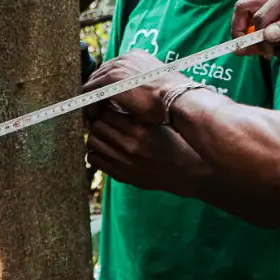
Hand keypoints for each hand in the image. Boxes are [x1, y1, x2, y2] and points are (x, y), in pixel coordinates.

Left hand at [81, 50, 189, 124]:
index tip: (105, 102)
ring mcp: (117, 66)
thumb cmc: (173, 99)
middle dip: (97, 92)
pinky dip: (89, 104)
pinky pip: (89, 91)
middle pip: (101, 74)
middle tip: (95, 110)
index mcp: (137, 56)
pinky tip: (93, 118)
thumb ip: (144, 86)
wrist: (176, 99)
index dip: (107, 87)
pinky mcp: (110, 78)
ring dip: (91, 100)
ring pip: (93, 82)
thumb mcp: (158, 86)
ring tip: (93, 116)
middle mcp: (125, 57)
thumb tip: (140, 96)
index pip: (113, 69)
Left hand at [86, 109, 209, 191]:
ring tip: (105, 134)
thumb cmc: (176, 142)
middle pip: (97, 126)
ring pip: (92, 142)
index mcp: (140, 130)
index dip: (106, 108)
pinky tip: (106, 148)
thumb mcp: (159, 123)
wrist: (187, 171)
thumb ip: (136, 115)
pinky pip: (94, 160)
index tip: (109, 108)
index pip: (108, 112)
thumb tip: (112, 104)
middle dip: (99, 121)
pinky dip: (96, 152)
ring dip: (96, 136)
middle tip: (105, 120)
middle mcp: (130, 146)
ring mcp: (124, 162)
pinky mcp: (121, 175)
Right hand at [231, 0, 279, 57]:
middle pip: (244, 9)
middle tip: (245, 50)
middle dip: (240, 31)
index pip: (259, 14)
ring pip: (251, 19)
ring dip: (255, 37)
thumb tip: (268, 35)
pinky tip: (278, 50)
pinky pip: (264, 27)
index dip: (258, 36)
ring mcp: (277, 6)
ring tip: (268, 53)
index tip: (268, 54)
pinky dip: (266, 40)